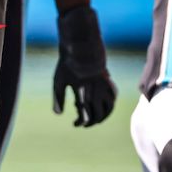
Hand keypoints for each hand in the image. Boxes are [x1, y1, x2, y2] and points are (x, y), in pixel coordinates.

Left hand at [53, 5, 116, 126]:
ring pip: (109, 108)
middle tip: (84, 123)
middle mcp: (95, 93)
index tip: (75, 124)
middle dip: (91, 122)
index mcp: (82, 95)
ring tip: (97, 117)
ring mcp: (103, 87)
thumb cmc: (67, 65)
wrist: (81, 48)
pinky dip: (110, 103)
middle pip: (98, 116)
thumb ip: (58, 99)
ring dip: (103, 115)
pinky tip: (103, 105)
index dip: (81, 123)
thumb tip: (58, 114)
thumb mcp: (58, 81)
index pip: (85, 117)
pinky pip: (113, 96)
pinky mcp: (107, 81)